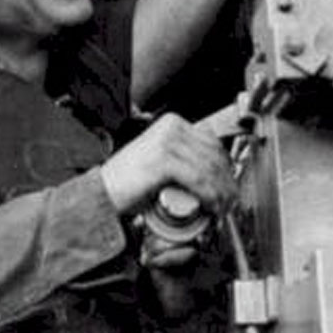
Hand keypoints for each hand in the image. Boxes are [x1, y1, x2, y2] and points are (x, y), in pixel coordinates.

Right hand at [99, 113, 235, 216]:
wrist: (102, 195)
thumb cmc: (130, 183)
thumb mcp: (162, 160)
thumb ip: (184, 158)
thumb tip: (214, 171)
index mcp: (173, 123)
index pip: (212, 142)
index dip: (226, 166)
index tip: (230, 185)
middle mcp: (172, 127)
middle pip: (214, 154)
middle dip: (227, 181)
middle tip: (230, 201)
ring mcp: (167, 142)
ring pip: (209, 168)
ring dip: (222, 192)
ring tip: (222, 208)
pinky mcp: (164, 160)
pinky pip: (198, 180)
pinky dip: (210, 195)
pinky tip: (212, 207)